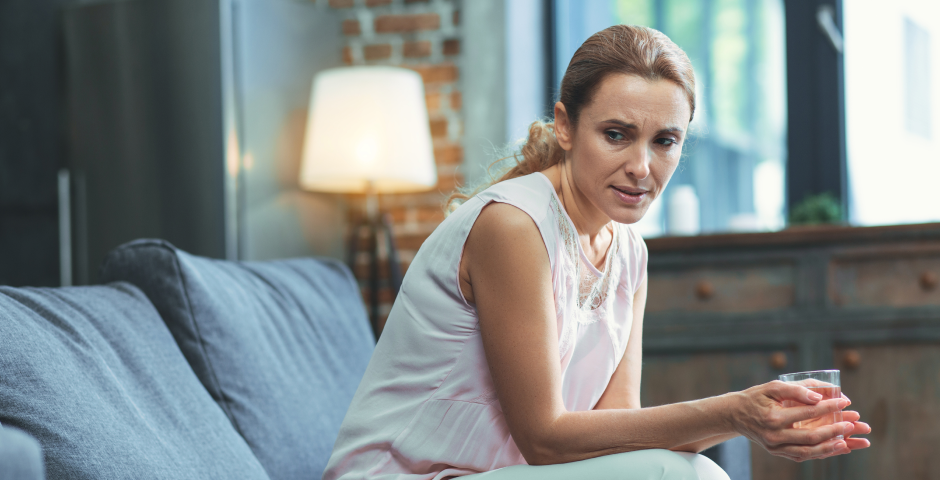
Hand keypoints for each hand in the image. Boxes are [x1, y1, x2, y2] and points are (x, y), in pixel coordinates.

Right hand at [728, 380, 868, 461]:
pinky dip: (820, 453)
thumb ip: (796, 390)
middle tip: (853, 424)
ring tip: (848, 442)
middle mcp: (774, 435)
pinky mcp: (777, 452)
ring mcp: (775, 447)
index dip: (828, 407)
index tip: (844, 401)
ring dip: (830, 448)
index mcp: (773, 417)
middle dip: (834, 430)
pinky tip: (835, 448)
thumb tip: (819, 396)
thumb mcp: (773, 387)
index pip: (807, 412)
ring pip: (808, 451)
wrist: (735, 414)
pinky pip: (802, 456)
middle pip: (811, 436)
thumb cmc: (756, 397)